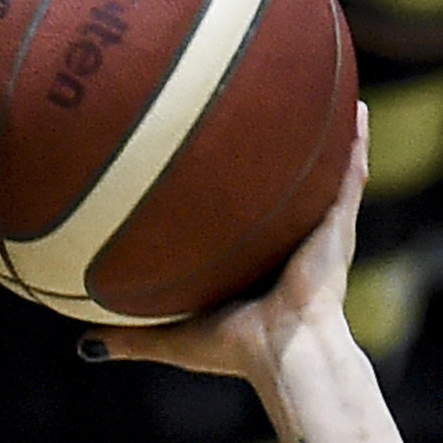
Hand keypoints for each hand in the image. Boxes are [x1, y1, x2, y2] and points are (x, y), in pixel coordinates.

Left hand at [85, 107, 369, 384]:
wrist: (286, 354)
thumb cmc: (236, 351)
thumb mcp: (174, 337)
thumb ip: (131, 338)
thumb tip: (82, 347)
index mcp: (254, 264)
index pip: (242, 219)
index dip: (230, 191)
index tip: (213, 157)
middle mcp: (288, 243)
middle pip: (281, 186)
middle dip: (276, 151)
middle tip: (264, 105)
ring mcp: (318, 233)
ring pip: (321, 173)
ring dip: (324, 136)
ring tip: (323, 88)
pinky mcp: (340, 228)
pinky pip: (350, 176)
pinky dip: (357, 142)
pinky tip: (359, 105)